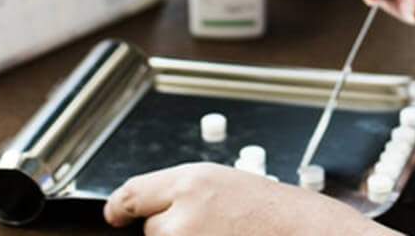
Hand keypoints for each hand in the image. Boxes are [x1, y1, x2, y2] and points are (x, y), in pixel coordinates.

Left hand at [104, 162, 391, 234]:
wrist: (301, 233)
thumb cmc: (273, 211)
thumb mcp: (224, 184)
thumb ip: (182, 192)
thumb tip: (142, 210)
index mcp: (189, 183)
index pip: (131, 195)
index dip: (118, 207)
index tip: (113, 215)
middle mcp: (181, 217)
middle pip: (151, 229)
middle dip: (169, 229)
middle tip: (208, 226)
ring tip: (222, 235)